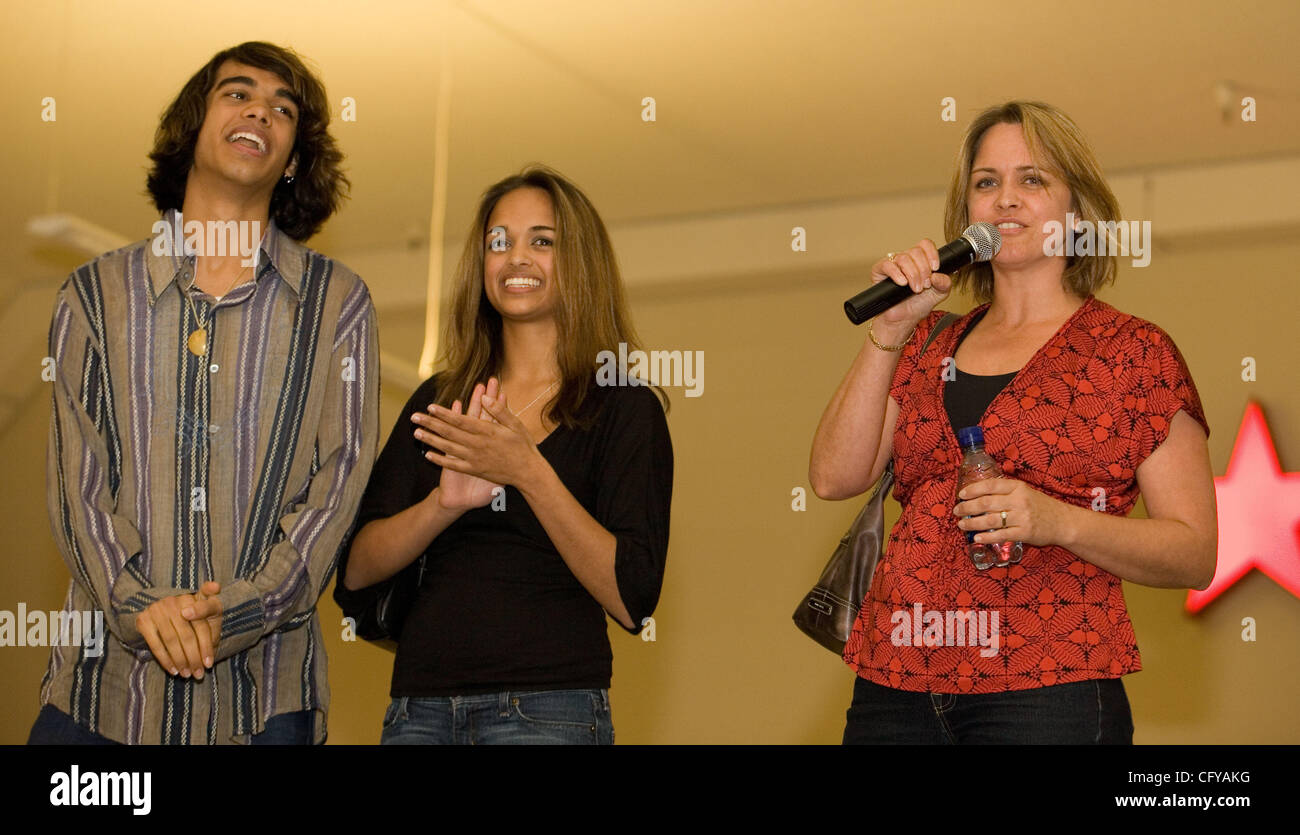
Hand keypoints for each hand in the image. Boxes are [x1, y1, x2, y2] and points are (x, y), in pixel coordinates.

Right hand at [136, 580, 220, 678]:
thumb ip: (212, 634)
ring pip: (172, 640)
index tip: (209, 660)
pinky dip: (165, 660)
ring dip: (181, 661)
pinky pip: (156, 644)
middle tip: (199, 674)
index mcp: (199, 597)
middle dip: (195, 657)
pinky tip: (173, 670)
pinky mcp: (144, 619)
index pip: (206, 611)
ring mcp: (159, 608)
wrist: (162, 613)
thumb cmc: (193, 621)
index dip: (205, 632)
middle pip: (188, 634)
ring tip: (187, 674)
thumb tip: (208, 660)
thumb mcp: (207, 621)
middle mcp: (178, 600)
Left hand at [417, 377, 544, 488]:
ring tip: (416, 433)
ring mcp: (474, 458)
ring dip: (431, 440)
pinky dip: (440, 460)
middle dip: (430, 424)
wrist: (528, 473)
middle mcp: (477, 444)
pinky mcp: (474, 469)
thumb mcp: (516, 424)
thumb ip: (499, 411)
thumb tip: (484, 397)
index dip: (444, 413)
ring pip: (448, 447)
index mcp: (487, 431)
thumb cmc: (523, 446)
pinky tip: (428, 455)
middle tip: (415, 417)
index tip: (430, 407)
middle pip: (449, 432)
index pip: (460, 420)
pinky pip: (454, 465)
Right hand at [869, 238, 951, 328]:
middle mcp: (906, 260)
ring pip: (903, 258)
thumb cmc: (918, 305)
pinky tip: (903, 283)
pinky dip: (896, 274)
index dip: (931, 253)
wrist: (904, 319)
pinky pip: (887, 265)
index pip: (925, 245)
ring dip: (913, 274)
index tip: (935, 268)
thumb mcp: (939, 294)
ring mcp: (892, 264)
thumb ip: (945, 283)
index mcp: (920, 260)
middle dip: (923, 270)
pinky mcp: (879, 271)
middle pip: (916, 251)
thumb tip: (938, 275)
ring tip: (915, 289)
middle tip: (925, 285)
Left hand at [953, 478, 1075, 547]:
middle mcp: (1019, 500)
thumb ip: (1005, 491)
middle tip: (957, 510)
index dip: (973, 489)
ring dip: (973, 523)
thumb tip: (978, 494)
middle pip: (987, 503)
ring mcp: (1022, 517)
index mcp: (1017, 487)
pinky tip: (977, 538)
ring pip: (991, 519)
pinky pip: (1001, 535)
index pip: (990, 485)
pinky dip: (987, 537)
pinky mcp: (1025, 533)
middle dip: (968, 507)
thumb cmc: (1040, 506)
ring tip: (962, 524)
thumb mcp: (1025, 492)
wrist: (1063, 522)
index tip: (961, 494)